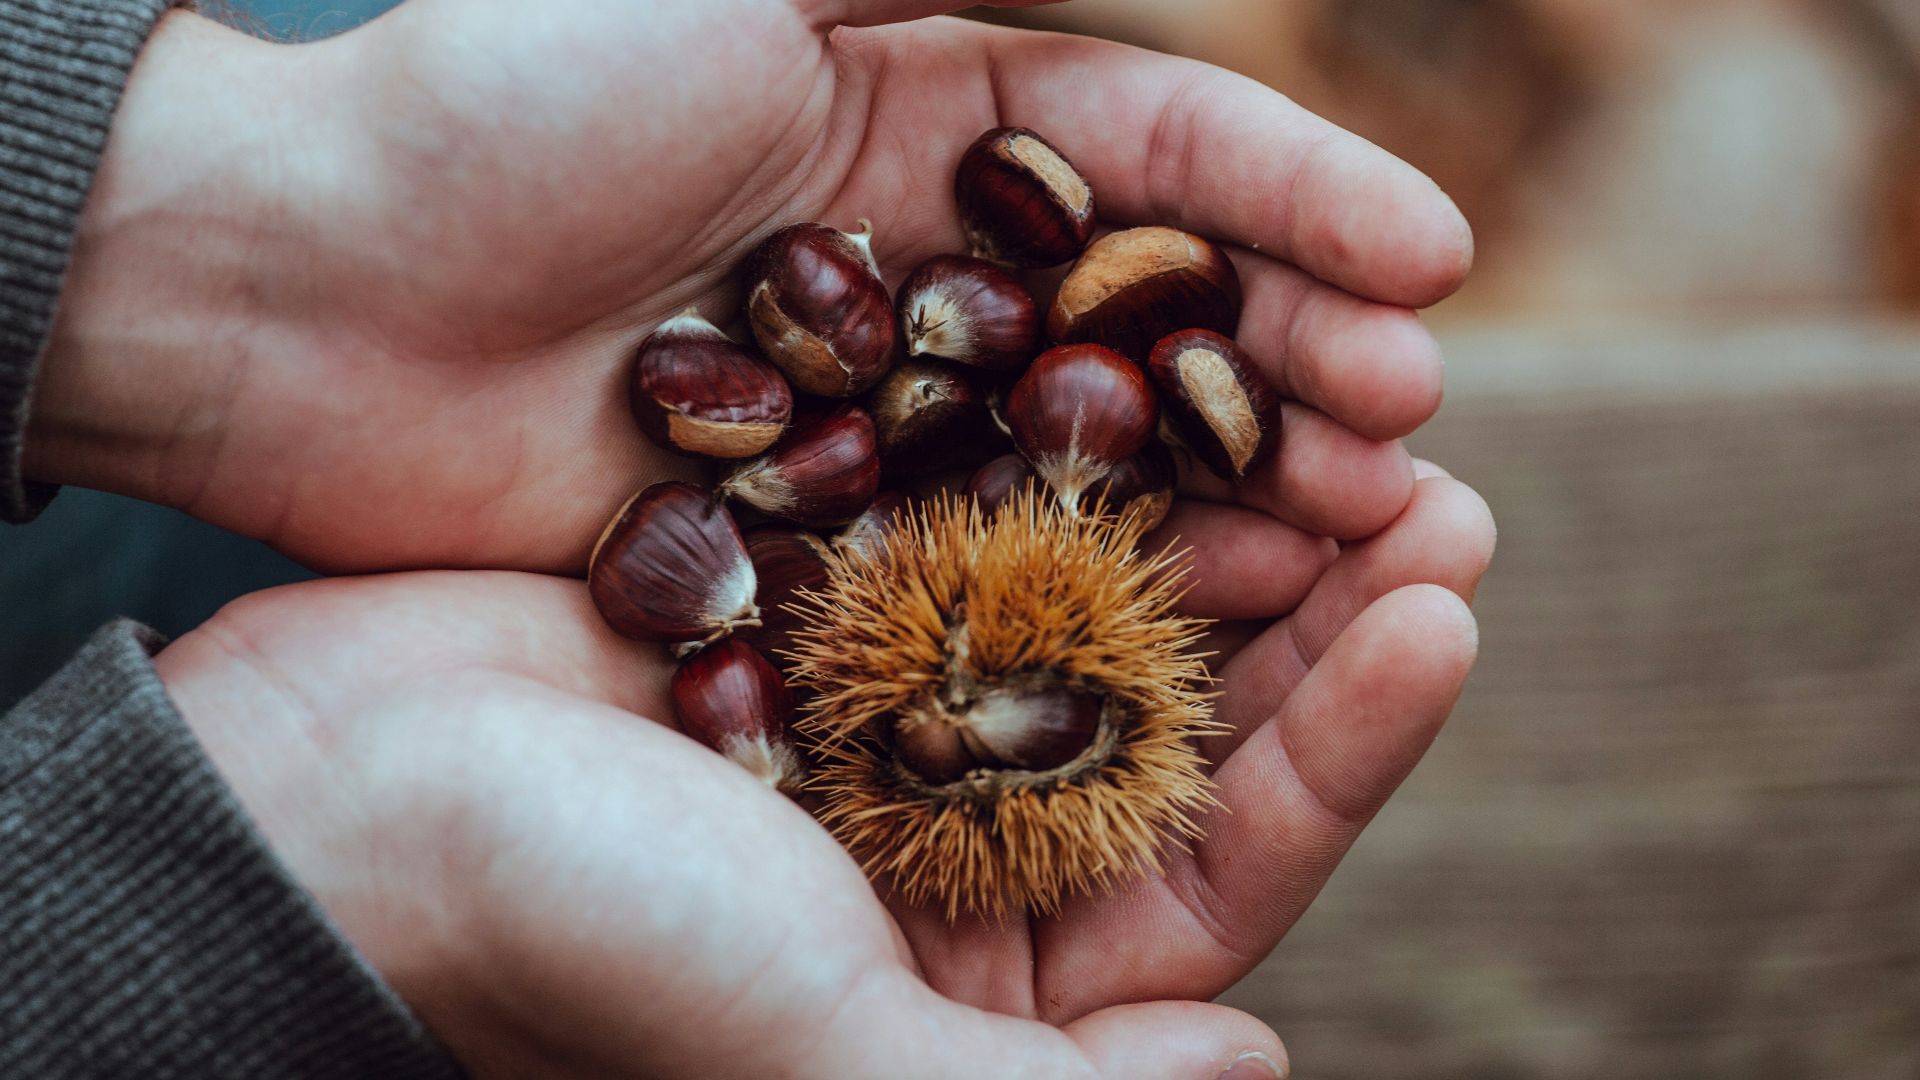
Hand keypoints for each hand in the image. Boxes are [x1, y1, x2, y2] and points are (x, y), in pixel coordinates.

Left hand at [27, 0, 1469, 573]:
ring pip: (1092, 449)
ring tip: (1355, 535)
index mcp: (925, 107)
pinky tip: (1190, 626)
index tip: (1431, 270)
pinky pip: (979, 555)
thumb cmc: (512, 97)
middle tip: (1412, 437)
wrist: (303, 285)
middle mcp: (926, 263)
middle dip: (1294, 362)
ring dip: (1226, 493)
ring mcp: (878, 407)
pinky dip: (1086, 584)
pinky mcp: (813, 531)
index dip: (1300, 200)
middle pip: (1150, 312)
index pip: (1156, 151)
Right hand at [156, 465, 1492, 1077]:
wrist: (325, 800)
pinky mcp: (807, 602)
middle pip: (1179, 730)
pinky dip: (1063, 460)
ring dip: (1213, 520)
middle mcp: (946, 852)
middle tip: (1433, 487)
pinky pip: (977, 523)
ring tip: (1330, 413)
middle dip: (1314, 616)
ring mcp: (878, 717)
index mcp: (974, 979)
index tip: (1443, 612)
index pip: (1213, 867)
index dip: (1344, 749)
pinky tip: (1143, 378)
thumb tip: (1252, 1072)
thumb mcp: (822, 1042)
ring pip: (1097, 614)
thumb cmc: (568, 941)